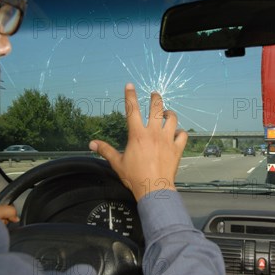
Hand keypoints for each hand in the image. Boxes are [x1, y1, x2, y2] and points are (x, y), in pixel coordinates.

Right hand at [89, 83, 186, 200]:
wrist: (154, 189)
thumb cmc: (135, 177)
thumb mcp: (117, 163)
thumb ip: (105, 150)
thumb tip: (92, 144)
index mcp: (137, 135)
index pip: (132, 110)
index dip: (130, 95)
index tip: (130, 85)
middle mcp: (153, 133)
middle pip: (156, 108)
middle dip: (156, 98)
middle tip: (154, 94)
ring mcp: (167, 140)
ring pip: (172, 119)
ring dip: (169, 114)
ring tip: (167, 113)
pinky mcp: (177, 149)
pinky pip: (182, 135)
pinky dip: (180, 133)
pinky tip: (177, 133)